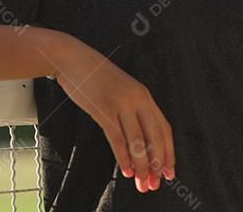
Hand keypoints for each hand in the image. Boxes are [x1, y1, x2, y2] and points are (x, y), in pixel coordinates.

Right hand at [52, 39, 173, 193]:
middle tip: (155, 184)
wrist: (74, 59)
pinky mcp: (104, 109)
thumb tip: (140, 142)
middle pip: (155, 137)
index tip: (168, 171)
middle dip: (157, 164)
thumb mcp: (122, 91)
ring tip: (142, 183)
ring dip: (142, 166)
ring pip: (138, 141)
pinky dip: (123, 157)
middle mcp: (138, 99)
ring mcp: (122, 103)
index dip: (168, 152)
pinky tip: (126, 171)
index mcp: (145, 95)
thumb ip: (133, 110)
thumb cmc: (96, 78)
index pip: (164, 128)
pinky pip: (117, 138)